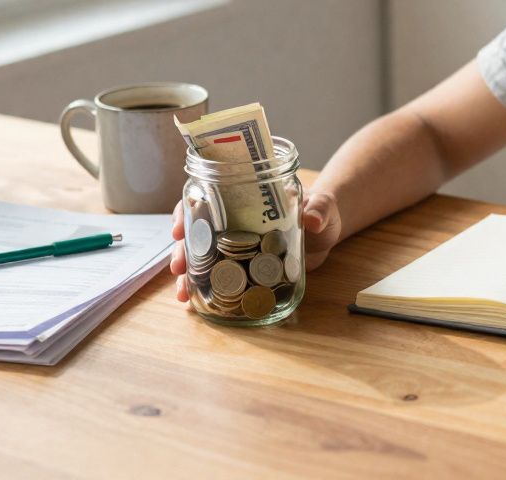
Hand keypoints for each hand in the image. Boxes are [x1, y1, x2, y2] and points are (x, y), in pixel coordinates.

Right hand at [168, 189, 344, 301]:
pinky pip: (221, 278)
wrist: (327, 230)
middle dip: (184, 250)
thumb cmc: (320, 208)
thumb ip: (318, 209)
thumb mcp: (321, 205)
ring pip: (204, 258)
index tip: (178, 228)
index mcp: (245, 200)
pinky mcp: (247, 268)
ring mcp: (239, 246)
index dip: (187, 211)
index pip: (207, 199)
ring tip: (183, 294)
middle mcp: (235, 222)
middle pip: (199, 233)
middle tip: (178, 268)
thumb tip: (313, 219)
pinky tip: (195, 306)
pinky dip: (206, 291)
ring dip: (190, 276)